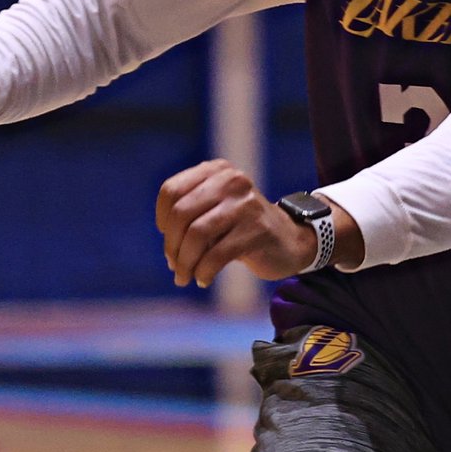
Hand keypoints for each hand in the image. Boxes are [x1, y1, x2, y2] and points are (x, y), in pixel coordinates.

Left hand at [155, 160, 348, 287]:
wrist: (289, 240)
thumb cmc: (241, 229)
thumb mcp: (214, 212)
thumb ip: (188, 219)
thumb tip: (169, 252)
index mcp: (216, 171)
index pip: (171, 191)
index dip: (162, 219)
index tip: (168, 238)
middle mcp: (231, 180)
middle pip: (180, 214)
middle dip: (172, 246)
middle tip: (175, 266)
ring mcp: (246, 203)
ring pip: (197, 235)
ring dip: (185, 263)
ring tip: (184, 277)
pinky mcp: (257, 229)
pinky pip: (217, 255)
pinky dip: (204, 272)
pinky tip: (203, 280)